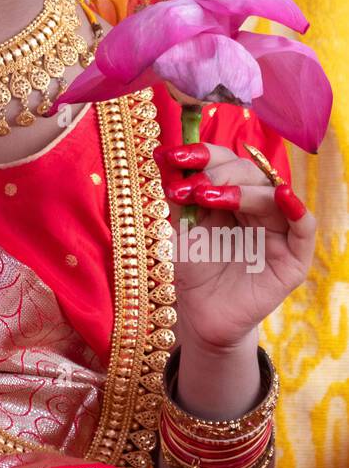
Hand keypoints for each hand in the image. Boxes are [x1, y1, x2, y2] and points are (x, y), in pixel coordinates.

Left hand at [156, 142, 314, 352]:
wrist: (200, 314)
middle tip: (192, 187)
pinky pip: (305, 228)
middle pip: (248, 172)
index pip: (223, 162)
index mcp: (231, 193)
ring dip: (242, 190)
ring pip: (272, 195)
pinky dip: (297, 210)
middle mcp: (257, 206)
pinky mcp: (293, 258)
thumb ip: (178, 194)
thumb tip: (162, 153)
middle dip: (218, 173)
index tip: (173, 154)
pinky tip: (282, 196)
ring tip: (208, 196)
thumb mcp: (180, 227)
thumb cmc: (193, 268)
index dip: (202, 154)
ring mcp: (277, 230)